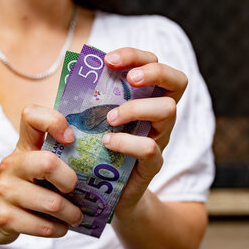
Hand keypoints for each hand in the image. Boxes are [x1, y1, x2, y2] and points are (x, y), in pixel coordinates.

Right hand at [0, 105, 82, 244]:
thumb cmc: (23, 189)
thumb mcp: (33, 167)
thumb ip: (57, 158)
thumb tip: (101, 159)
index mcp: (22, 147)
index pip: (31, 116)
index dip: (54, 121)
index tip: (71, 139)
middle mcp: (11, 165)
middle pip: (48, 163)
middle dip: (70, 181)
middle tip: (75, 190)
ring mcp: (5, 191)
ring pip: (52, 203)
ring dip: (71, 213)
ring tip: (76, 216)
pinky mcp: (6, 217)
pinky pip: (44, 226)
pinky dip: (59, 229)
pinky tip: (60, 227)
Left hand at [102, 48, 187, 212]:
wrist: (107, 193)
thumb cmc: (97, 148)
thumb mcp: (93, 119)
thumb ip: (89, 99)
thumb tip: (70, 74)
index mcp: (145, 98)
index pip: (154, 64)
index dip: (136, 56)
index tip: (109, 60)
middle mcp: (159, 115)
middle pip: (178, 81)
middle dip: (154, 72)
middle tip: (129, 80)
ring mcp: (160, 139)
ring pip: (169, 110)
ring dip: (137, 108)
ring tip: (110, 118)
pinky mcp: (153, 165)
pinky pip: (150, 148)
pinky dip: (126, 142)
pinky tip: (107, 142)